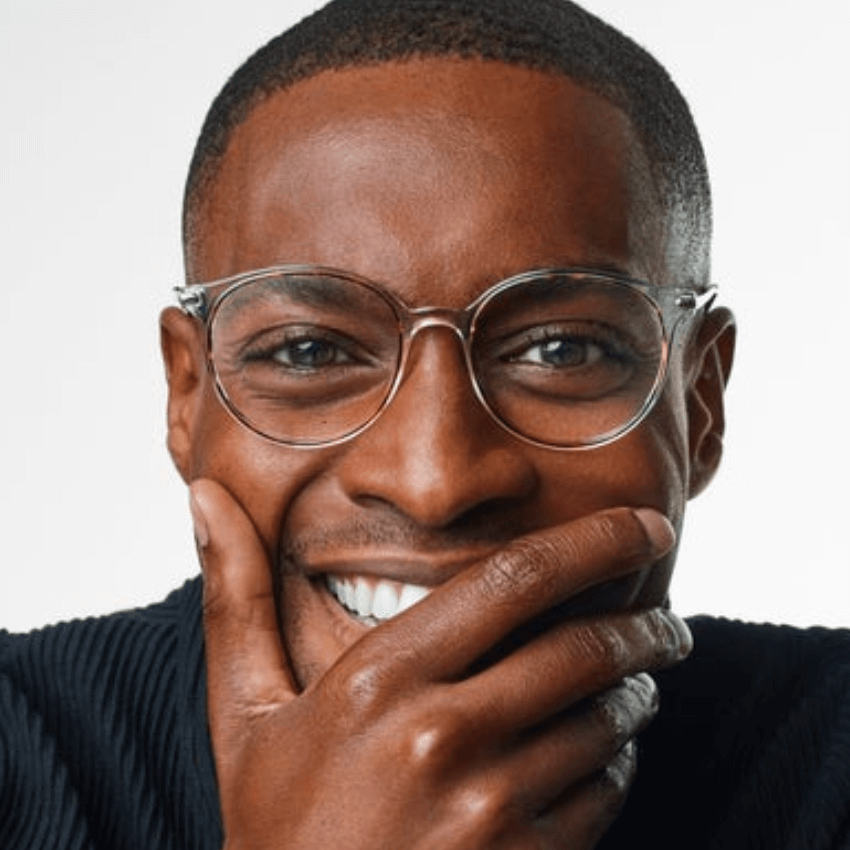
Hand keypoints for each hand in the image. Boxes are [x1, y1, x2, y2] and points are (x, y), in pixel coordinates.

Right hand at [190, 479, 690, 849]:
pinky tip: (605, 753)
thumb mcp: (245, 712)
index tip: (644, 525)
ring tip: (637, 681)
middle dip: (645, 624)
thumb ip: (234, 597)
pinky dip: (620, 761)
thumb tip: (203, 498)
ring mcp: (490, 810)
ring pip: (605, 721)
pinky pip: (605, 793)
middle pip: (580, 647)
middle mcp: (442, 736)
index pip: (513, 580)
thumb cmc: (276, 827)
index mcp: (379, 680)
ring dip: (635, 691)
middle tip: (667, 618)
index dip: (593, 542)